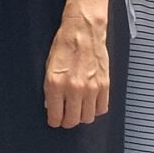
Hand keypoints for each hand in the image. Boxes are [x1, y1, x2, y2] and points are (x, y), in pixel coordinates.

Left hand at [44, 6, 109, 128]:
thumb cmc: (64, 45)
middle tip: (65, 118)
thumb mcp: (48, 66)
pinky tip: (90, 103)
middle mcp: (73, 89)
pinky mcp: (105, 85)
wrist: (83, 31)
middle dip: (67, 122)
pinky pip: (102, 108)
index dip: (54, 121)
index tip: (55, 121)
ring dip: (81, 116)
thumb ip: (50, 88)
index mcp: (55, 84)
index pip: (55, 116)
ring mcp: (91, 88)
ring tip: (77, 110)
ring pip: (88, 117)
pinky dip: (96, 109)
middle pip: (72, 120)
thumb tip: (51, 105)